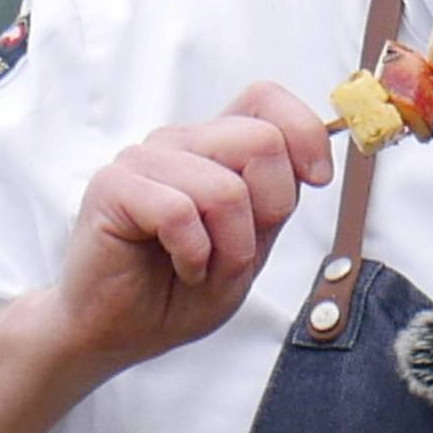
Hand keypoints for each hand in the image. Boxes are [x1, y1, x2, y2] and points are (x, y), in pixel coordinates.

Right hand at [52, 85, 333, 370]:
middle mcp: (180, 143)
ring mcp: (144, 160)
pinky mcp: (114, 186)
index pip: (266, 100)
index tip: (318, 179)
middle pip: (261, 140)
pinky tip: (179, 267)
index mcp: (215, 150)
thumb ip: (275, 203)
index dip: (306, 133)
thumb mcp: (250, 249)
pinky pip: (181, 212)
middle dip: (270, 211)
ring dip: (229, 250)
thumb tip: (314, 163)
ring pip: (226, 189)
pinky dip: (193, 256)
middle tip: (237, 252)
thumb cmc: (178, 292)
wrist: (118, 332)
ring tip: (200, 268)